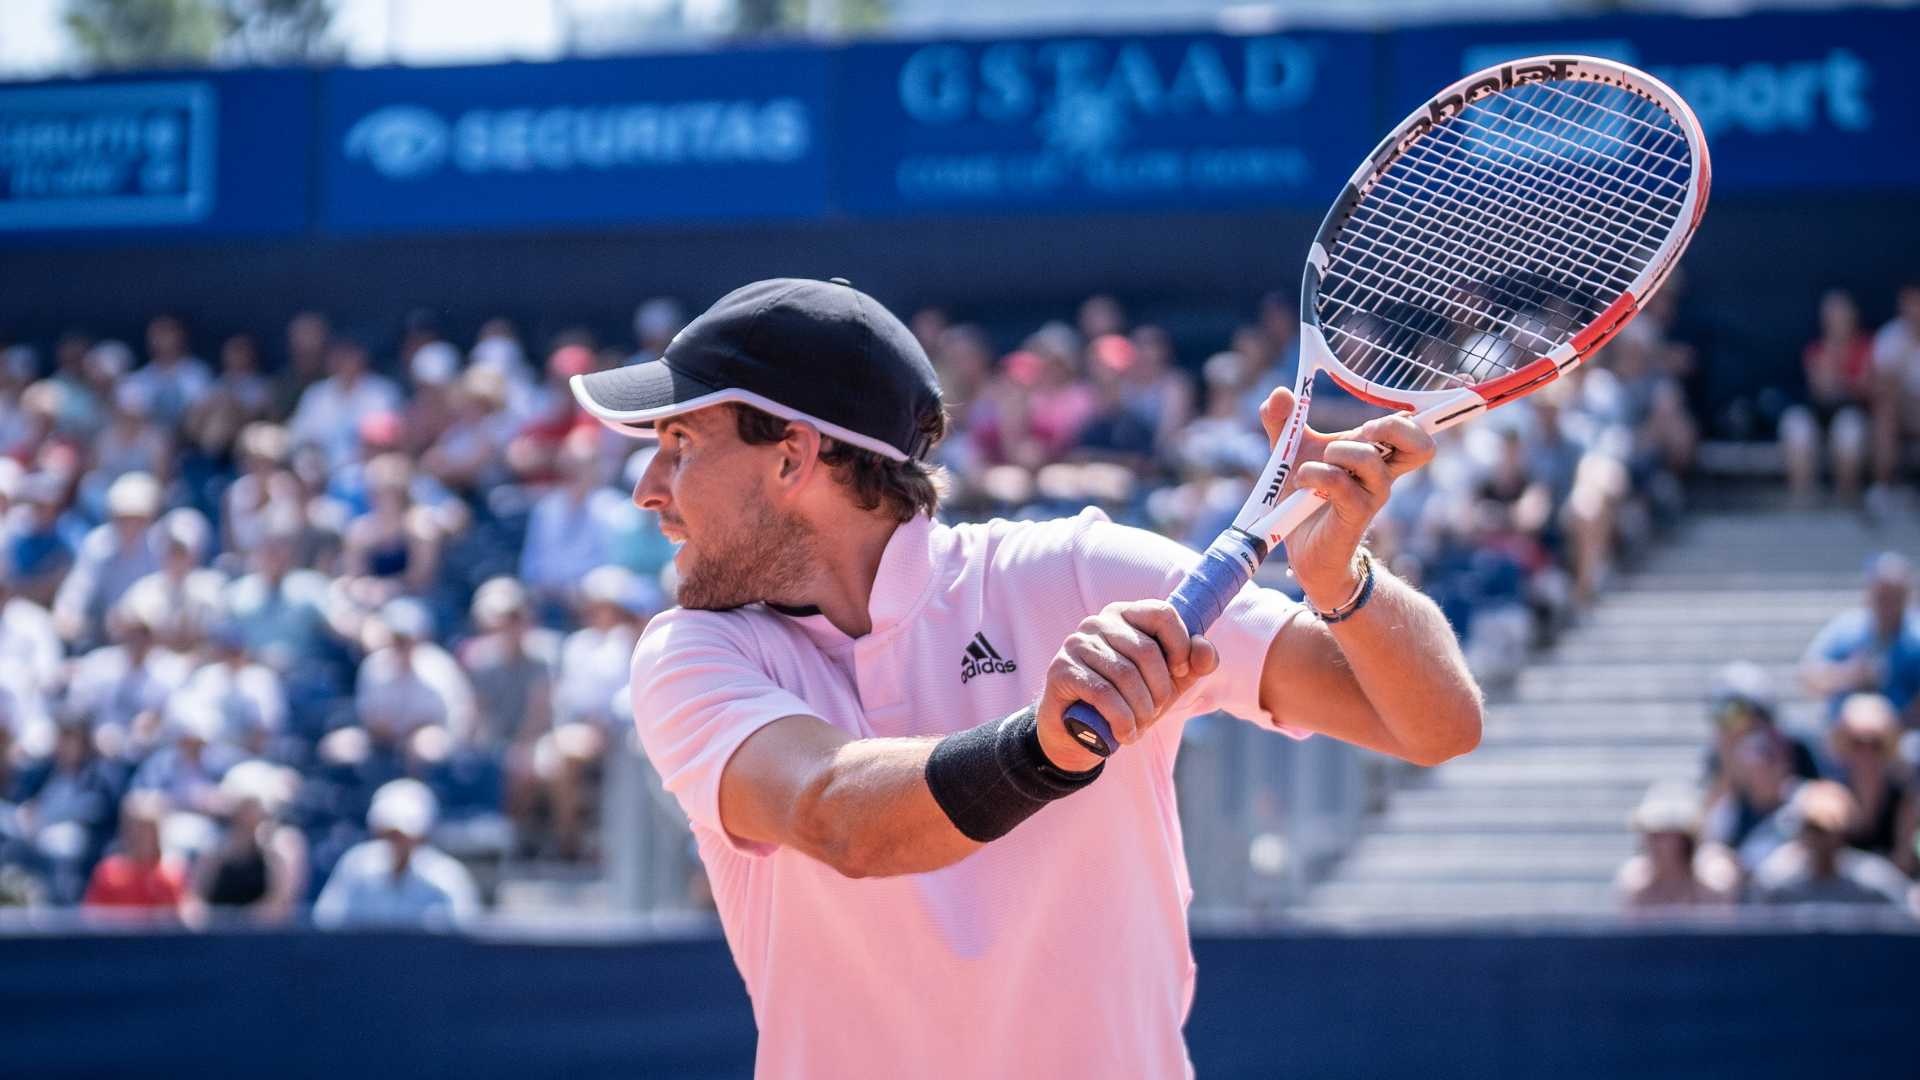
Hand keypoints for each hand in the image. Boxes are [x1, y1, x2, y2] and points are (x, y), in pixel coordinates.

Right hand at [1035, 600, 1219, 769]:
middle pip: (1146, 650)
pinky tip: (1125, 734)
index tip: (1180, 672)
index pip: (1163, 613)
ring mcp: (1077, 644)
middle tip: (1154, 712)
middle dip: (1160, 690)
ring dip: (1141, 710)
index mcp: (1126, 615)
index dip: (1180, 646)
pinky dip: (1122, 719)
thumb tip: (1204, 650)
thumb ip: (1194, 664)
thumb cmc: (1128, 700)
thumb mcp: (1168, 682)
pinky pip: (1103, 693)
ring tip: (1140, 726)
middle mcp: (1099, 622)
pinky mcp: (1061, 670)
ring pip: (1125, 675)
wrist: (1081, 733)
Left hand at [1257, 387, 1434, 603]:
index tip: (1416, 397)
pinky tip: (1302, 483)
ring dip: (1337, 453)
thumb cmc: (1303, 497)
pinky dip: (1315, 475)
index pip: (1416, 429)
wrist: (1299, 548)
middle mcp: (1382, 473)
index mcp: (1375, 453)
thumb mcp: (1290, 452)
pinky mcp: (1355, 516)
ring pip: (1372, 459)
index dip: (1426, 412)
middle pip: (1423, 445)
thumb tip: (1279, 393)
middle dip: (1392, 427)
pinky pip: (1341, 483)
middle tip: (1362, 432)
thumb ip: (1283, 421)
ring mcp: (1372, 496)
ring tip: (1313, 465)